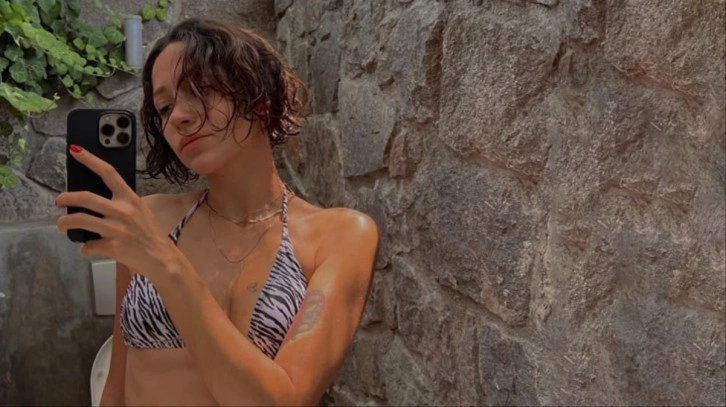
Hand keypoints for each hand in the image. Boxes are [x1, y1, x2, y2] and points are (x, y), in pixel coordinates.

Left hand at [56, 144, 175, 275]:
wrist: (162, 258)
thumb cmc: (150, 234)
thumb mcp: (140, 211)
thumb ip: (121, 204)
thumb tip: (94, 202)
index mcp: (130, 199)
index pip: (108, 173)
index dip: (90, 160)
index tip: (75, 151)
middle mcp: (123, 211)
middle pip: (86, 198)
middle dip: (66, 198)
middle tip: (58, 201)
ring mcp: (117, 229)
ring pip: (80, 220)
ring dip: (65, 222)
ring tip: (62, 224)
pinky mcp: (112, 247)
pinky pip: (88, 245)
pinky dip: (86, 247)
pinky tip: (89, 247)